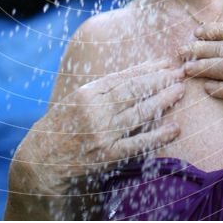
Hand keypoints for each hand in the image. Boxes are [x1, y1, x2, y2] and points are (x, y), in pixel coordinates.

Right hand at [15, 58, 184, 195]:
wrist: (42, 160)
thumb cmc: (62, 125)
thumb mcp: (78, 99)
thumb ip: (103, 89)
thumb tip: (136, 75)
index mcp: (88, 93)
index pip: (124, 77)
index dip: (148, 68)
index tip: (166, 62)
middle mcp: (95, 110)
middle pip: (135, 90)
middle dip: (160, 79)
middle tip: (180, 71)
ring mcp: (102, 133)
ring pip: (140, 112)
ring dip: (163, 100)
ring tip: (180, 90)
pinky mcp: (108, 155)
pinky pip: (138, 144)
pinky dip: (158, 136)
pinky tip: (175, 128)